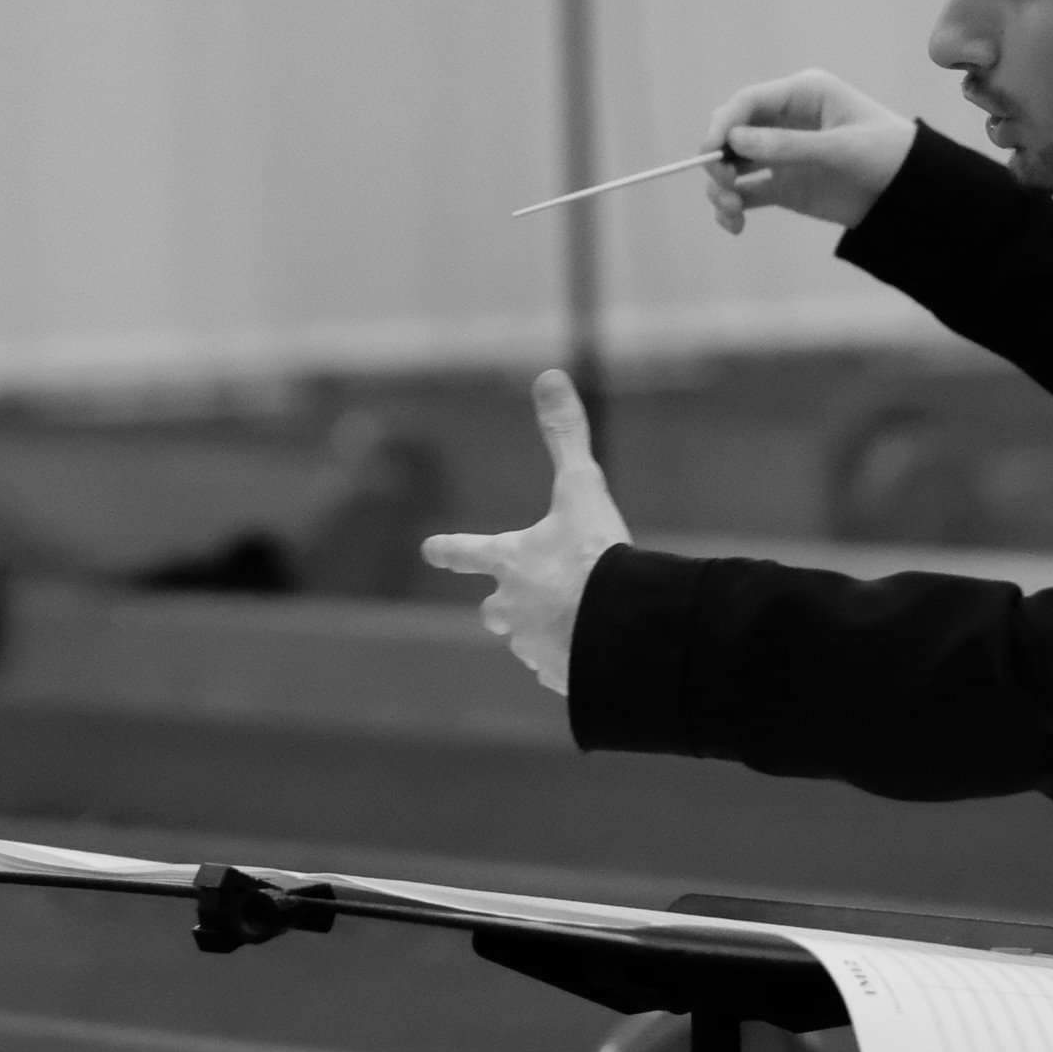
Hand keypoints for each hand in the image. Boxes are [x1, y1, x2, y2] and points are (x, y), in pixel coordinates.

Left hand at [419, 369, 629, 695]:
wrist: (621, 629)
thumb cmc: (594, 555)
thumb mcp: (582, 488)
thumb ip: (565, 434)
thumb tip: (549, 374)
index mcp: (511, 563)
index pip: (468, 552)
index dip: (450, 549)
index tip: (431, 548)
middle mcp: (512, 607)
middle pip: (494, 610)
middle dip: (502, 605)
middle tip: (518, 598)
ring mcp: (533, 647)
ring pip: (528, 641)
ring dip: (543, 631)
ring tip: (575, 623)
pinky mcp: (559, 677)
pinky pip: (559, 669)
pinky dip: (571, 660)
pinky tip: (591, 654)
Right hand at [702, 68, 916, 234]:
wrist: (913, 195)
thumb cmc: (887, 155)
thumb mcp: (840, 149)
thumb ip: (788, 146)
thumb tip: (734, 142)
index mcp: (803, 95)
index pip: (749, 101)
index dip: (724, 124)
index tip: (711, 152)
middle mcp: (785, 121)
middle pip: (732, 132)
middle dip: (718, 158)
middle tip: (724, 185)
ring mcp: (781, 154)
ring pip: (732, 165)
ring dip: (721, 187)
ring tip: (731, 212)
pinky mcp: (783, 186)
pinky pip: (745, 194)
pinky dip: (732, 209)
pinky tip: (735, 224)